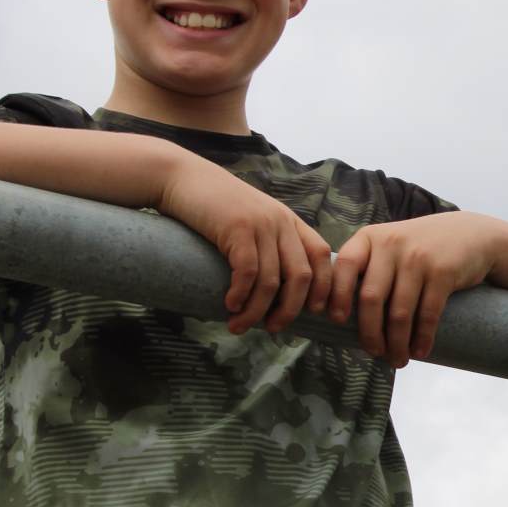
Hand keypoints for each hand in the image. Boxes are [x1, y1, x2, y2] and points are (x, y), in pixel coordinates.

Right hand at [156, 156, 334, 335]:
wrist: (182, 178)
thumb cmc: (214, 207)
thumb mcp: (253, 221)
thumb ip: (269, 245)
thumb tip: (275, 290)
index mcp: (290, 222)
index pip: (322, 256)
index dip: (325, 287)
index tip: (317, 313)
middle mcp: (281, 222)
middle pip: (301, 275)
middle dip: (291, 309)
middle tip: (275, 328)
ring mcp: (260, 224)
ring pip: (272, 281)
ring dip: (257, 310)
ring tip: (239, 326)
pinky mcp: (237, 228)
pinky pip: (248, 272)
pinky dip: (241, 295)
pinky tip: (230, 306)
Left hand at [328, 213, 502, 366]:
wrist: (471, 233)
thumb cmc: (422, 247)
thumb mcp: (390, 244)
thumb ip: (368, 266)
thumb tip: (341, 315)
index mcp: (370, 238)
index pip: (344, 266)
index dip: (336, 295)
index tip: (335, 321)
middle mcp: (391, 244)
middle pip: (370, 298)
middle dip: (370, 332)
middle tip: (373, 352)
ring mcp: (418, 257)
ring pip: (399, 311)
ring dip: (397, 342)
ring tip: (398, 360)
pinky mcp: (443, 271)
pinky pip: (427, 313)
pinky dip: (422, 338)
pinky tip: (419, 351)